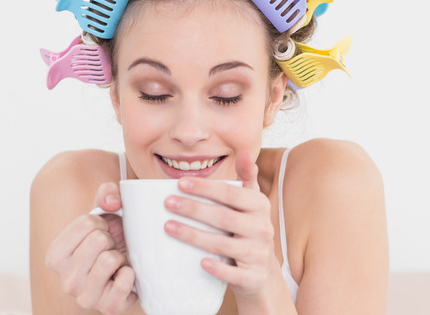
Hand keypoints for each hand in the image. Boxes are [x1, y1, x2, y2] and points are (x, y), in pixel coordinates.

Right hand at [45, 182, 137, 314]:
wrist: (124, 273)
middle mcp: (65, 280)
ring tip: (115, 264)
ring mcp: (84, 297)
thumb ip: (106, 195)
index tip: (100, 235)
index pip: (87, 223)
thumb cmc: (110, 244)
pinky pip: (125, 279)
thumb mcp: (104, 215)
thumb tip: (112, 202)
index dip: (101, 224)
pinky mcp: (107, 308)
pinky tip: (123, 277)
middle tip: (109, 251)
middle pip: (98, 240)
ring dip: (119, 257)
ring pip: (109, 259)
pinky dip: (131, 274)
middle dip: (110, 241)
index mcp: (55, 256)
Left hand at [163, 151, 275, 296]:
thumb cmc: (248, 229)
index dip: (206, 188)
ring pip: (223, 244)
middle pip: (223, 217)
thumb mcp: (251, 203)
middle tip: (167, 203)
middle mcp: (262, 229)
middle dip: (193, 209)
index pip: (231, 193)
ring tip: (168, 227)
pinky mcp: (253, 277)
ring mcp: (258, 254)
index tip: (180, 183)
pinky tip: (200, 262)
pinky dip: (218, 268)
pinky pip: (234, 273)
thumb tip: (243, 152)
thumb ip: (246, 178)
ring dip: (194, 236)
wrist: (261, 271)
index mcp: (260, 206)